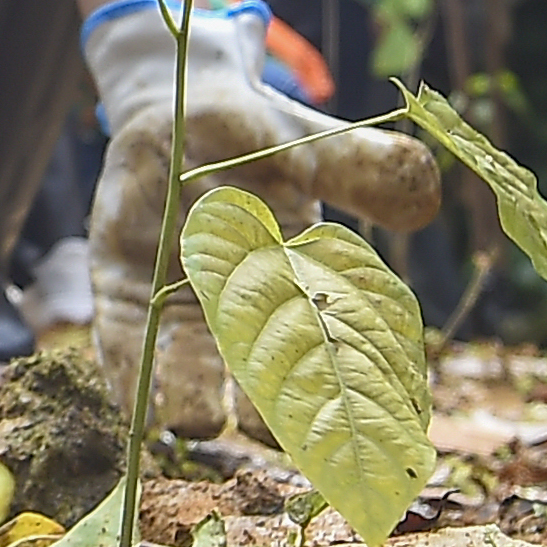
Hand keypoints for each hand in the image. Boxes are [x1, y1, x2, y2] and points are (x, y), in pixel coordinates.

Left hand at [83, 0, 437, 433]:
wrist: (180, 111)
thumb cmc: (261, 137)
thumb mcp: (320, 149)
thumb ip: (368, 173)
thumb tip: (428, 196)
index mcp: (296, 282)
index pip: (318, 343)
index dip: (331, 379)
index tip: (347, 414)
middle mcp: (237, 306)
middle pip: (254, 366)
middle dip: (266, 402)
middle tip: (276, 435)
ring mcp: (175, 298)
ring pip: (187, 366)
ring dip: (192, 399)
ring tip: (200, 428)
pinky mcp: (119, 283)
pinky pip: (120, 335)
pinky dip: (126, 367)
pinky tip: (131, 405)